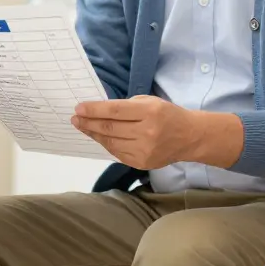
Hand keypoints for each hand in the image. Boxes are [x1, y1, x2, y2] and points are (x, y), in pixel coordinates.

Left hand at [71, 96, 195, 168]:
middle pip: (109, 128)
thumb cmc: (167, 114)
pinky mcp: (141, 164)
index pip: (114, 111)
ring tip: (82, 127)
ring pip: (110, 143)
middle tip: (75, 118)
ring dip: (93, 134)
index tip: (78, 108)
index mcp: (149, 113)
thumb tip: (99, 112)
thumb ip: (126, 106)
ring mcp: (144, 151)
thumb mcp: (150, 101)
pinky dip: (106, 144)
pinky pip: (117, 153)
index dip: (94, 110)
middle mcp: (146, 133)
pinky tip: (98, 137)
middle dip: (88, 123)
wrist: (189, 137)